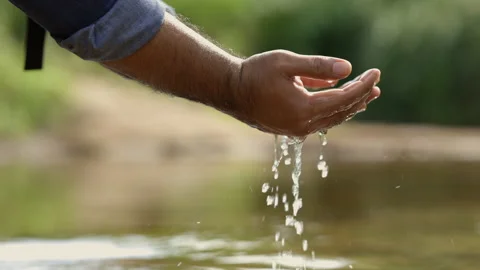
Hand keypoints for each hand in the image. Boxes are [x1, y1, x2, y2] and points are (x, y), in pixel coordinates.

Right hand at [233, 50, 380, 136]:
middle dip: (360, 97)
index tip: (376, 73)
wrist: (230, 91)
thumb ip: (318, 67)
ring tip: (365, 96)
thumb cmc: (255, 74)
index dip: (362, 86)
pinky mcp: (289, 128)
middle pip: (341, 112)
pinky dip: (333, 111)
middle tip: (375, 84)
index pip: (344, 99)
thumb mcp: (287, 63)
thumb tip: (348, 68)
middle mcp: (302, 125)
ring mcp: (295, 130)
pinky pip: (319, 121)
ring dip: (349, 106)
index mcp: (303, 109)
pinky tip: (339, 102)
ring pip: (331, 120)